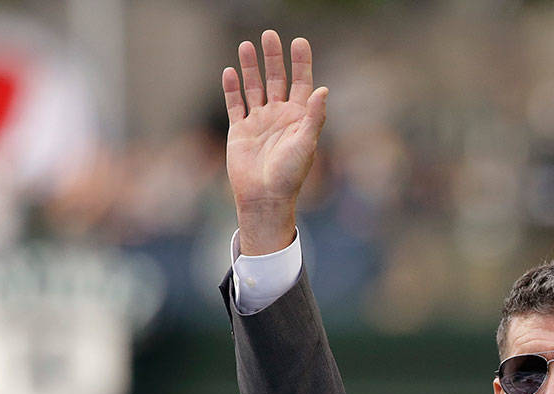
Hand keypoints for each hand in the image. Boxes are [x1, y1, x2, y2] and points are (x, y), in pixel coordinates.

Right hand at [222, 30, 327, 253]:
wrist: (265, 197)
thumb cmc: (290, 175)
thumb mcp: (306, 144)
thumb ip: (314, 116)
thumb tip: (323, 89)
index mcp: (299, 118)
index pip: (302, 84)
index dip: (301, 63)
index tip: (299, 41)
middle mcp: (280, 116)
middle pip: (277, 80)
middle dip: (274, 58)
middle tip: (269, 35)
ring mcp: (259, 122)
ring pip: (254, 87)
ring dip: (251, 67)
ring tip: (247, 44)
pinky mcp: (240, 130)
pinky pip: (235, 104)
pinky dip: (232, 88)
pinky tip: (230, 71)